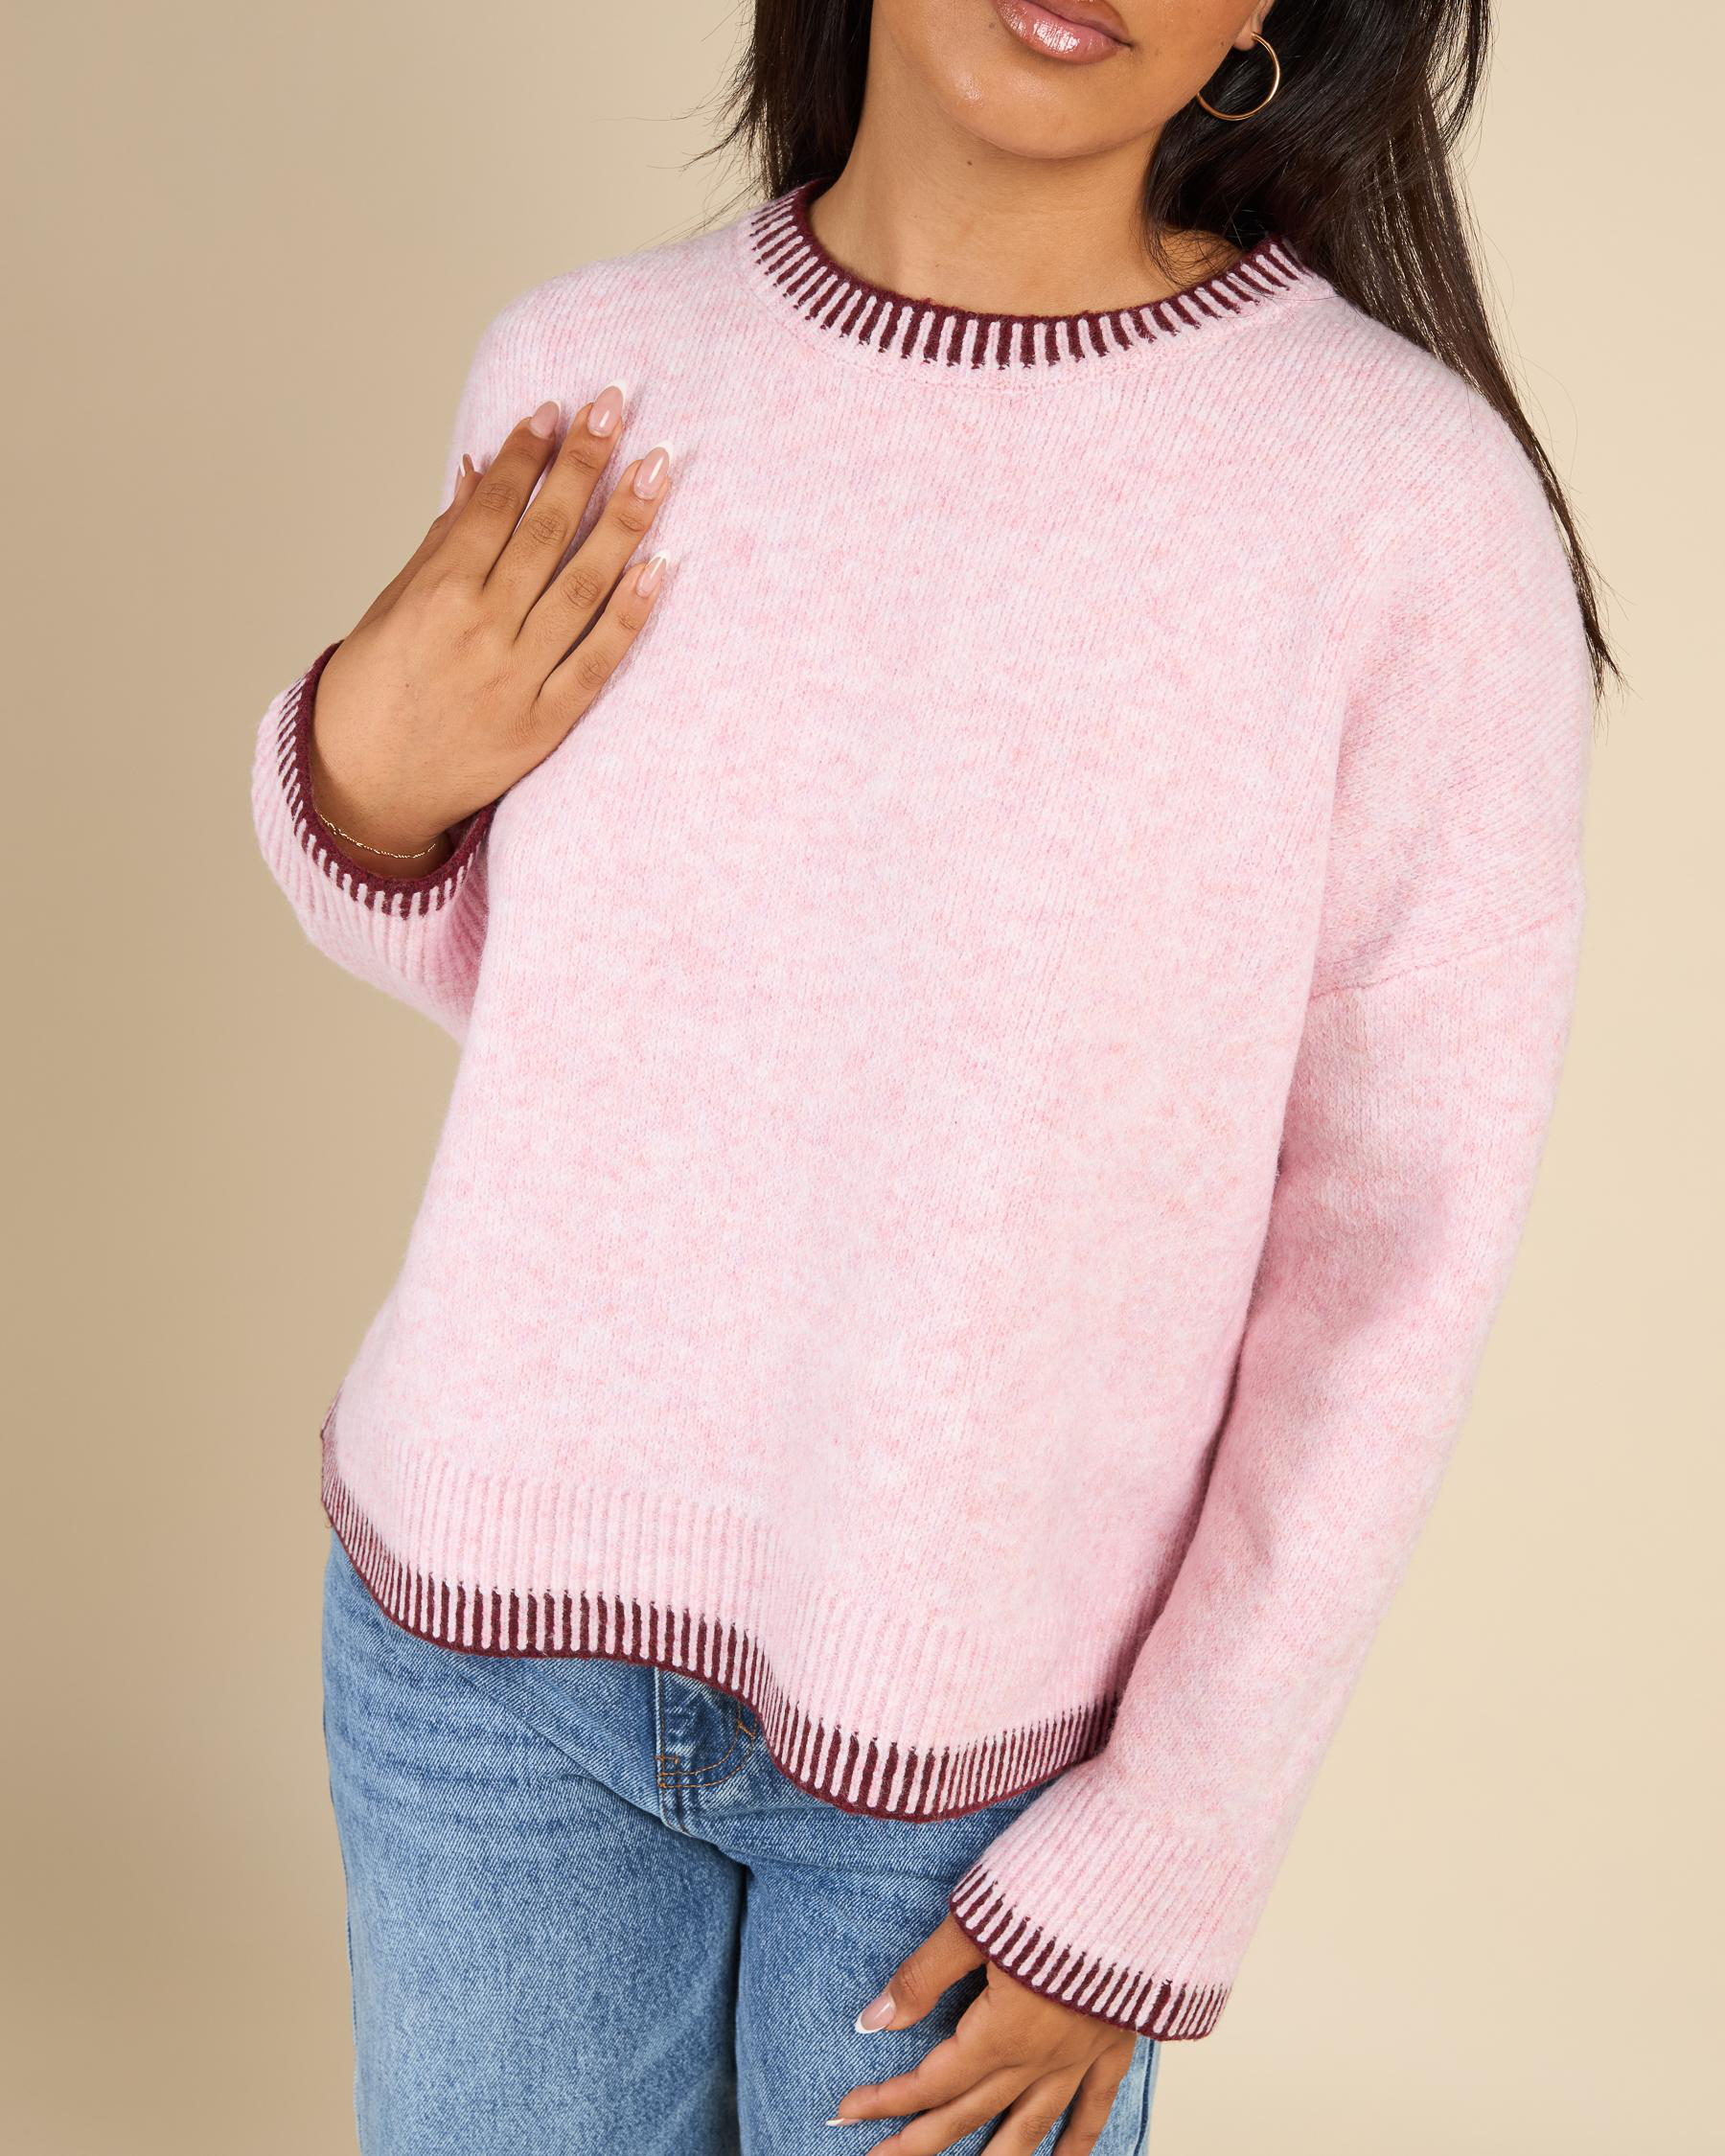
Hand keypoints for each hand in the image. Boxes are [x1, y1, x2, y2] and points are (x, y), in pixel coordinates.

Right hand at [308, 387, 671, 873]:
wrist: (365, 791)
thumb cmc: (373, 693)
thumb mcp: (392, 607)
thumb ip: (442, 542)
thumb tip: (478, 473)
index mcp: (436, 594)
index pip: (495, 506)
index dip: (530, 454)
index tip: (560, 409)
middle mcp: (480, 630)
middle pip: (546, 533)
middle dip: (585, 465)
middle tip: (618, 408)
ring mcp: (516, 679)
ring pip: (582, 588)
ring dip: (623, 523)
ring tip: (656, 467)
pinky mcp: (544, 725)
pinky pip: (597, 662)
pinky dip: (629, 615)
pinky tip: (659, 565)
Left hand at [830, 1915, 1134, 2153]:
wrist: (1133, 1885)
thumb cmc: (1051, 1891)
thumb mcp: (971, 1924)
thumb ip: (923, 1977)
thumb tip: (874, 2020)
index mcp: (1001, 2033)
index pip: (932, 2082)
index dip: (887, 2099)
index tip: (847, 2112)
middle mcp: (1040, 2057)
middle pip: (970, 2114)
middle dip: (920, 2141)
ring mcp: (1080, 2054)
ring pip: (1031, 2125)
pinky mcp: (1114, 2040)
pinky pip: (1095, 2104)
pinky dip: (1078, 2139)